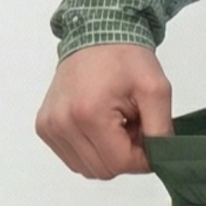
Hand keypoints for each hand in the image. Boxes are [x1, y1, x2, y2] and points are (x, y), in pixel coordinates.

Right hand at [35, 42, 173, 176]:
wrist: (96, 35)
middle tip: (133, 126)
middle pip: (104, 170)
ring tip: (116, 124)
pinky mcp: (45, 127)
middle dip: (125, 155)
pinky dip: (91, 150)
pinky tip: (100, 126)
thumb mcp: (156, 91)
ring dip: (108, 154)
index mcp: (88, 114)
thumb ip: (160, 131)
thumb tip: (158, 161)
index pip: (121, 164)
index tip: (149, 137)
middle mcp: (62, 123)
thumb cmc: (125, 58)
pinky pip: (73, 159)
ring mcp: (49, 126)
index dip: (142, 158)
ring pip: (88, 169)